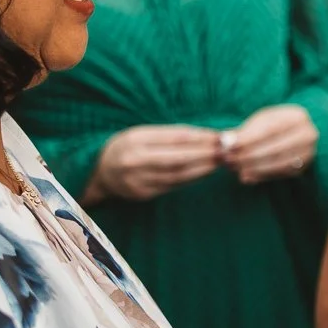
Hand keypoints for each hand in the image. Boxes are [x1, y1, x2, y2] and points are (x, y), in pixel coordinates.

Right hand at [89, 125, 223, 201]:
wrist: (100, 171)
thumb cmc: (129, 146)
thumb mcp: (144, 133)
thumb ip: (173, 134)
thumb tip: (209, 135)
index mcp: (135, 140)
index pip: (174, 138)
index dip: (201, 138)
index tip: (221, 136)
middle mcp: (134, 161)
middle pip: (178, 158)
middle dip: (206, 155)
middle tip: (227, 151)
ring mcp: (137, 181)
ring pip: (177, 175)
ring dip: (203, 169)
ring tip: (221, 161)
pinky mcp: (142, 194)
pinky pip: (172, 186)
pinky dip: (192, 178)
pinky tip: (205, 172)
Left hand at [223, 104, 319, 184]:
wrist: (291, 136)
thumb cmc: (271, 127)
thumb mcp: (258, 123)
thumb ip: (242, 132)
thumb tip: (225, 141)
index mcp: (298, 116)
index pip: (271, 129)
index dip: (249, 138)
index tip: (228, 146)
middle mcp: (308, 134)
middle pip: (275, 147)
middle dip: (249, 155)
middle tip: (229, 160)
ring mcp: (308, 152)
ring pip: (278, 162)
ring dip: (254, 167)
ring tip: (235, 168)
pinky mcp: (303, 167)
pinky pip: (280, 173)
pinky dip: (261, 175)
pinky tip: (246, 176)